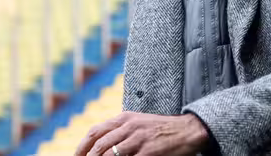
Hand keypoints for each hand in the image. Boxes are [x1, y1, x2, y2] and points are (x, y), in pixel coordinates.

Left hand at [74, 112, 208, 155]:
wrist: (188, 130)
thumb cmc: (162, 129)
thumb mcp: (139, 123)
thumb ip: (121, 131)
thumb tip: (101, 145)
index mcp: (125, 118)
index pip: (95, 132)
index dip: (82, 147)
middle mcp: (129, 126)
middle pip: (99, 146)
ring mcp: (139, 139)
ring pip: (110, 155)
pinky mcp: (149, 151)